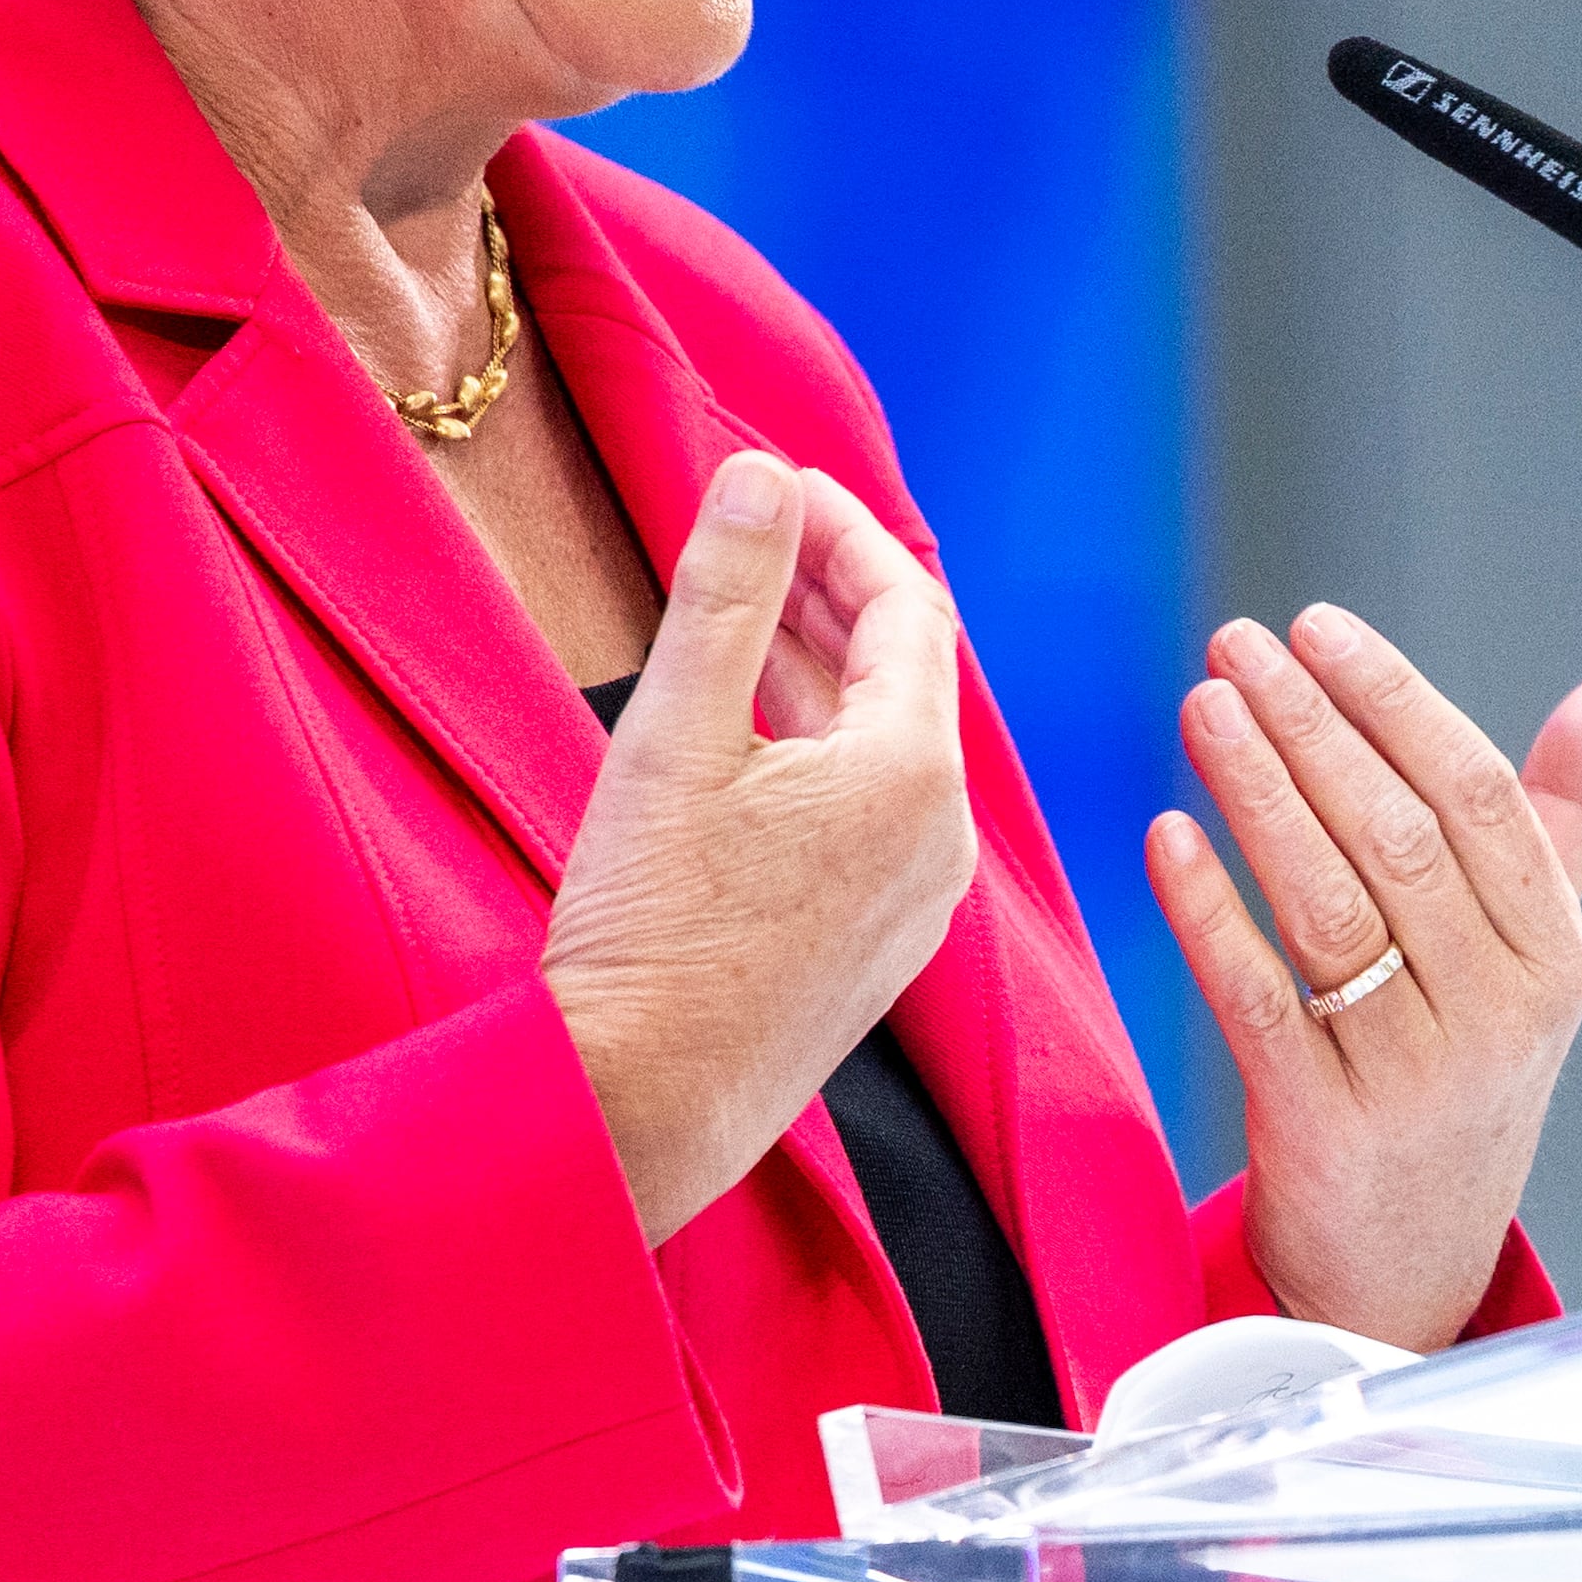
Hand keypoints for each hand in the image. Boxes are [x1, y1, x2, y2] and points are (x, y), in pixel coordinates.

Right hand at [542, 451, 978, 1242]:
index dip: (841, 532)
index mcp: (911, 774)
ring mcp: (917, 904)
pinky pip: (876, 815)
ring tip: (748, 616)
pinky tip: (752, 738)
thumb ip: (727, 592)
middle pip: (906, 675)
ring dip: (824, 671)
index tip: (775, 490)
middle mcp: (942, 840)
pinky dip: (824, 750)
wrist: (639, 1106)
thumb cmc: (650, 927)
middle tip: (758, 534)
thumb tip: (761, 475)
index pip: (907, 607)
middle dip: (832, 592)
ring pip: (890, 747)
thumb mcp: (675, 733)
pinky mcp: (877, 949)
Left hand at [1143, 606, 1581, 1349]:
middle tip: (1238, 644)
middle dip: (1312, 728)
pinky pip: (1256, 997)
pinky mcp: (1323, 1128)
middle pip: (1398, 839)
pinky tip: (1168, 834)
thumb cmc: (1463, 1080)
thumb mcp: (1530, 961)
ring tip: (1204, 707)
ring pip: (1328, 907)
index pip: (1478, 800)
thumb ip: (1560, 819)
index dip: (1395, 703)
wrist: (1409, 1272)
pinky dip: (1209, 910)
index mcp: (1555, 961)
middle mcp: (1497, 1017)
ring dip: (1257, 793)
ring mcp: (1412, 1078)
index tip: (1320, 628)